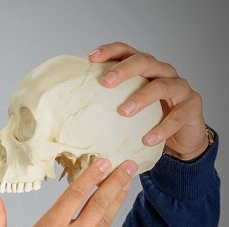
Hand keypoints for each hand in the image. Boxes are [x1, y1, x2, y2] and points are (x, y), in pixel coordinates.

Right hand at [0, 158, 134, 226]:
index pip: (75, 196)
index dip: (91, 176)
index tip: (103, 161)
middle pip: (99, 204)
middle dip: (115, 182)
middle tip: (129, 165)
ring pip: (105, 222)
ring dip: (116, 200)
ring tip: (126, 184)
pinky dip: (107, 224)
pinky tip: (109, 216)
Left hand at [89, 42, 208, 160]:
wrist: (181, 137)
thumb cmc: (148, 120)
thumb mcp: (126, 109)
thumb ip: (107, 104)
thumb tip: (70, 111)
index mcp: (145, 69)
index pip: (127, 52)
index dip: (110, 51)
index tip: (91, 58)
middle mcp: (163, 73)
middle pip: (145, 62)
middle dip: (124, 70)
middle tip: (105, 82)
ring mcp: (180, 88)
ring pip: (162, 86)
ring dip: (141, 98)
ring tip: (123, 112)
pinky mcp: (191, 106)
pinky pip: (177, 116)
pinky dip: (162, 128)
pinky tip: (147, 139)